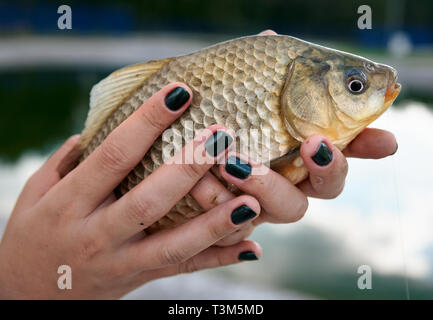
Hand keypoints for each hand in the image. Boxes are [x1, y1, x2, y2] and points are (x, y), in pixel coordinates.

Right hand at [0, 83, 261, 298]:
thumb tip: (95, 131)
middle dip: (187, 168)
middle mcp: (96, 234)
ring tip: (251, 199)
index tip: (178, 94)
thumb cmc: (31, 236)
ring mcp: (120, 262)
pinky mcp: (138, 280)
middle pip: (148, 200)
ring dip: (214, 222)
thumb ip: (64, 162)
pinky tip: (251, 248)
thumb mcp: (35, 194)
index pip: (113, 157)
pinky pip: (183, 270)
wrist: (27, 297)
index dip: (146, 123)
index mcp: (68, 204)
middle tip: (220, 135)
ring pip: (173, 245)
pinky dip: (218, 260)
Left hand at [195, 29, 397, 245]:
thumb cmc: (198, 119)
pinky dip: (226, 215)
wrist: (156, 155)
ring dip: (269, 186)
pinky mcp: (228, 226)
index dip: (366, 146)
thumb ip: (252, 71)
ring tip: (235, 161)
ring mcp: (259, 203)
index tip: (385, 140)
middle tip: (312, 143)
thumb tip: (270, 35)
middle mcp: (285, 177)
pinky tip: (206, 188)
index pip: (342, 147)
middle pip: (326, 187)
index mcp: (293, 146)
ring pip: (288, 210)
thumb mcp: (224, 91)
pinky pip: (238, 233)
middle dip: (327, 167)